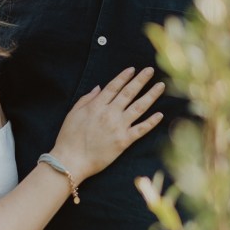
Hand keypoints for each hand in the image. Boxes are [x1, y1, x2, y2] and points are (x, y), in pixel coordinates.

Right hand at [52, 66, 163, 181]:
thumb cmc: (68, 137)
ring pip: (139, 107)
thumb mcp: (73, 114)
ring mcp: (118, 127)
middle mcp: (110, 114)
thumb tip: (99, 88)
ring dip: (151, 95)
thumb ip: (86, 99)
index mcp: (96, 106)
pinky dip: (151, 122)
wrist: (72, 160)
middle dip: (141, 80)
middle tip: (150, 70)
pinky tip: (160, 114)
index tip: (133, 69)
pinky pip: (141, 129)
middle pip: (129, 93)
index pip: (113, 87)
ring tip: (161, 86)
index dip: (124, 77)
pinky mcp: (124, 141)